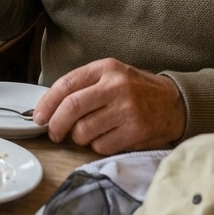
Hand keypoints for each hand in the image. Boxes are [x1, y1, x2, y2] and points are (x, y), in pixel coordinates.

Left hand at [32, 58, 185, 153]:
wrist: (175, 103)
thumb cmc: (135, 91)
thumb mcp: (111, 76)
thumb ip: (83, 86)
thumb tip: (49, 109)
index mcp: (106, 68)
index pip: (66, 84)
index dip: (47, 103)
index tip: (38, 116)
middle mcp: (116, 86)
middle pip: (72, 107)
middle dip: (56, 124)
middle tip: (53, 133)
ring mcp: (127, 109)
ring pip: (84, 130)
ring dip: (79, 137)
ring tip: (87, 133)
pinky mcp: (136, 131)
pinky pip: (101, 145)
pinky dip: (97, 146)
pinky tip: (107, 138)